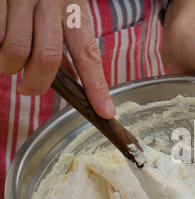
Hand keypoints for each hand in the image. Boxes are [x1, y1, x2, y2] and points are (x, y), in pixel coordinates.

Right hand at [0, 0, 114, 118]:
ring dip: (8, 66)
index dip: (96, 86)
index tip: (105, 111)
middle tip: (29, 88)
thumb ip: (67, 41)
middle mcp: (49, 2)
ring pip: (14, 51)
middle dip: (36, 83)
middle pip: (47, 58)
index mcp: (73, 9)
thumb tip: (74, 79)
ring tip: (8, 60)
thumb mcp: (64, 8)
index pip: (88, 53)